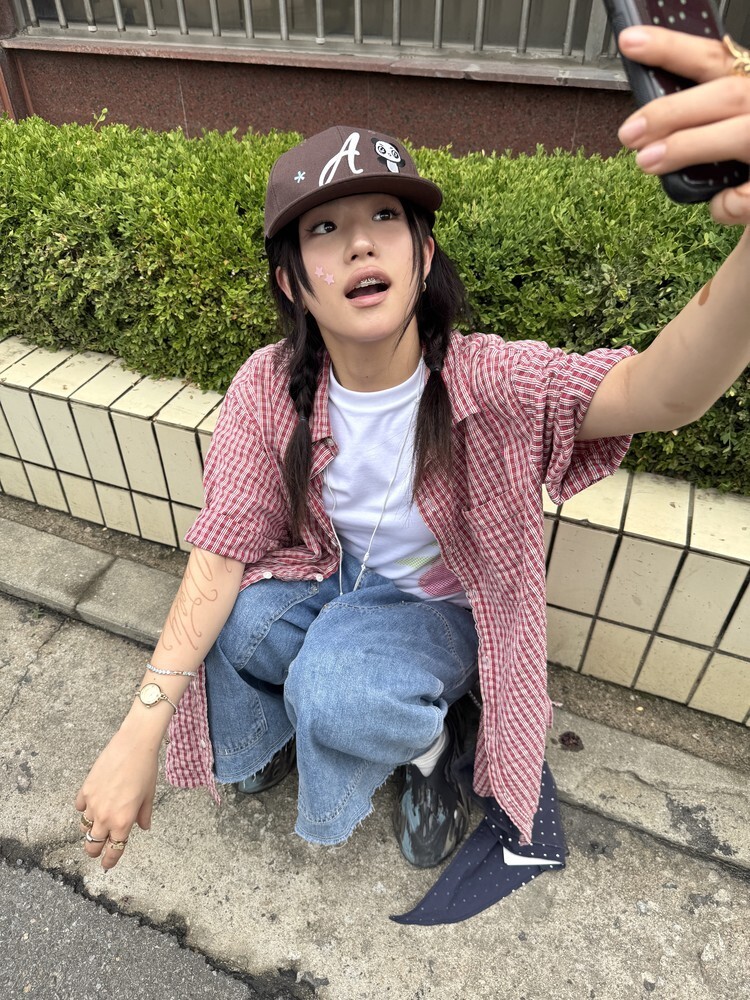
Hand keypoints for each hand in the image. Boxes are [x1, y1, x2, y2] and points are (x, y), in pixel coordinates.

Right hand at [75, 723, 158, 869]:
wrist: (134, 745)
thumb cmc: (146, 769)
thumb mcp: (149, 796)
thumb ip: (144, 815)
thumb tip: (143, 828)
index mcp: (123, 821)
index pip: (113, 850)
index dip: (109, 860)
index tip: (107, 864)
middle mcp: (105, 816)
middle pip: (92, 845)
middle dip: (94, 851)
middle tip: (97, 850)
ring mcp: (93, 803)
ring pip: (85, 826)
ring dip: (90, 828)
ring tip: (97, 824)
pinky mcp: (85, 789)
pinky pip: (80, 806)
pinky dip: (84, 808)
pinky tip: (92, 803)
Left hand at [616, 25, 749, 224]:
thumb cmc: (743, 152)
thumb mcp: (726, 118)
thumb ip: (697, 116)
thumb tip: (646, 128)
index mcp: (749, 84)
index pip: (713, 57)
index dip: (671, 49)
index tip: (630, 43)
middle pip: (725, 95)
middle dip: (671, 112)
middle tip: (629, 132)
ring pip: (740, 134)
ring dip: (689, 147)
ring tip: (646, 161)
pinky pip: (749, 193)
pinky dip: (728, 202)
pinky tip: (717, 204)